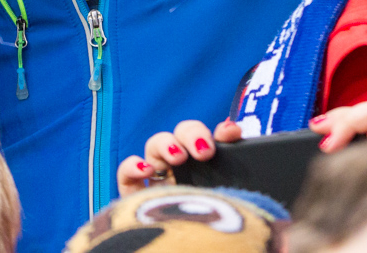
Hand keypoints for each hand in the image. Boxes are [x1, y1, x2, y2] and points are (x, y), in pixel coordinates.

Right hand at [118, 118, 243, 192]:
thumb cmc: (214, 233)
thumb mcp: (231, 202)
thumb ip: (237, 179)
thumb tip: (241, 144)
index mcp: (207, 173)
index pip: (214, 143)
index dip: (221, 132)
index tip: (232, 132)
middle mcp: (181, 172)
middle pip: (181, 136)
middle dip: (191, 134)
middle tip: (204, 151)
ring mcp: (156, 182)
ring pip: (154, 148)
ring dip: (165, 145)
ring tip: (177, 157)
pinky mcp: (134, 196)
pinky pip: (125, 174)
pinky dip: (131, 166)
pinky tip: (145, 170)